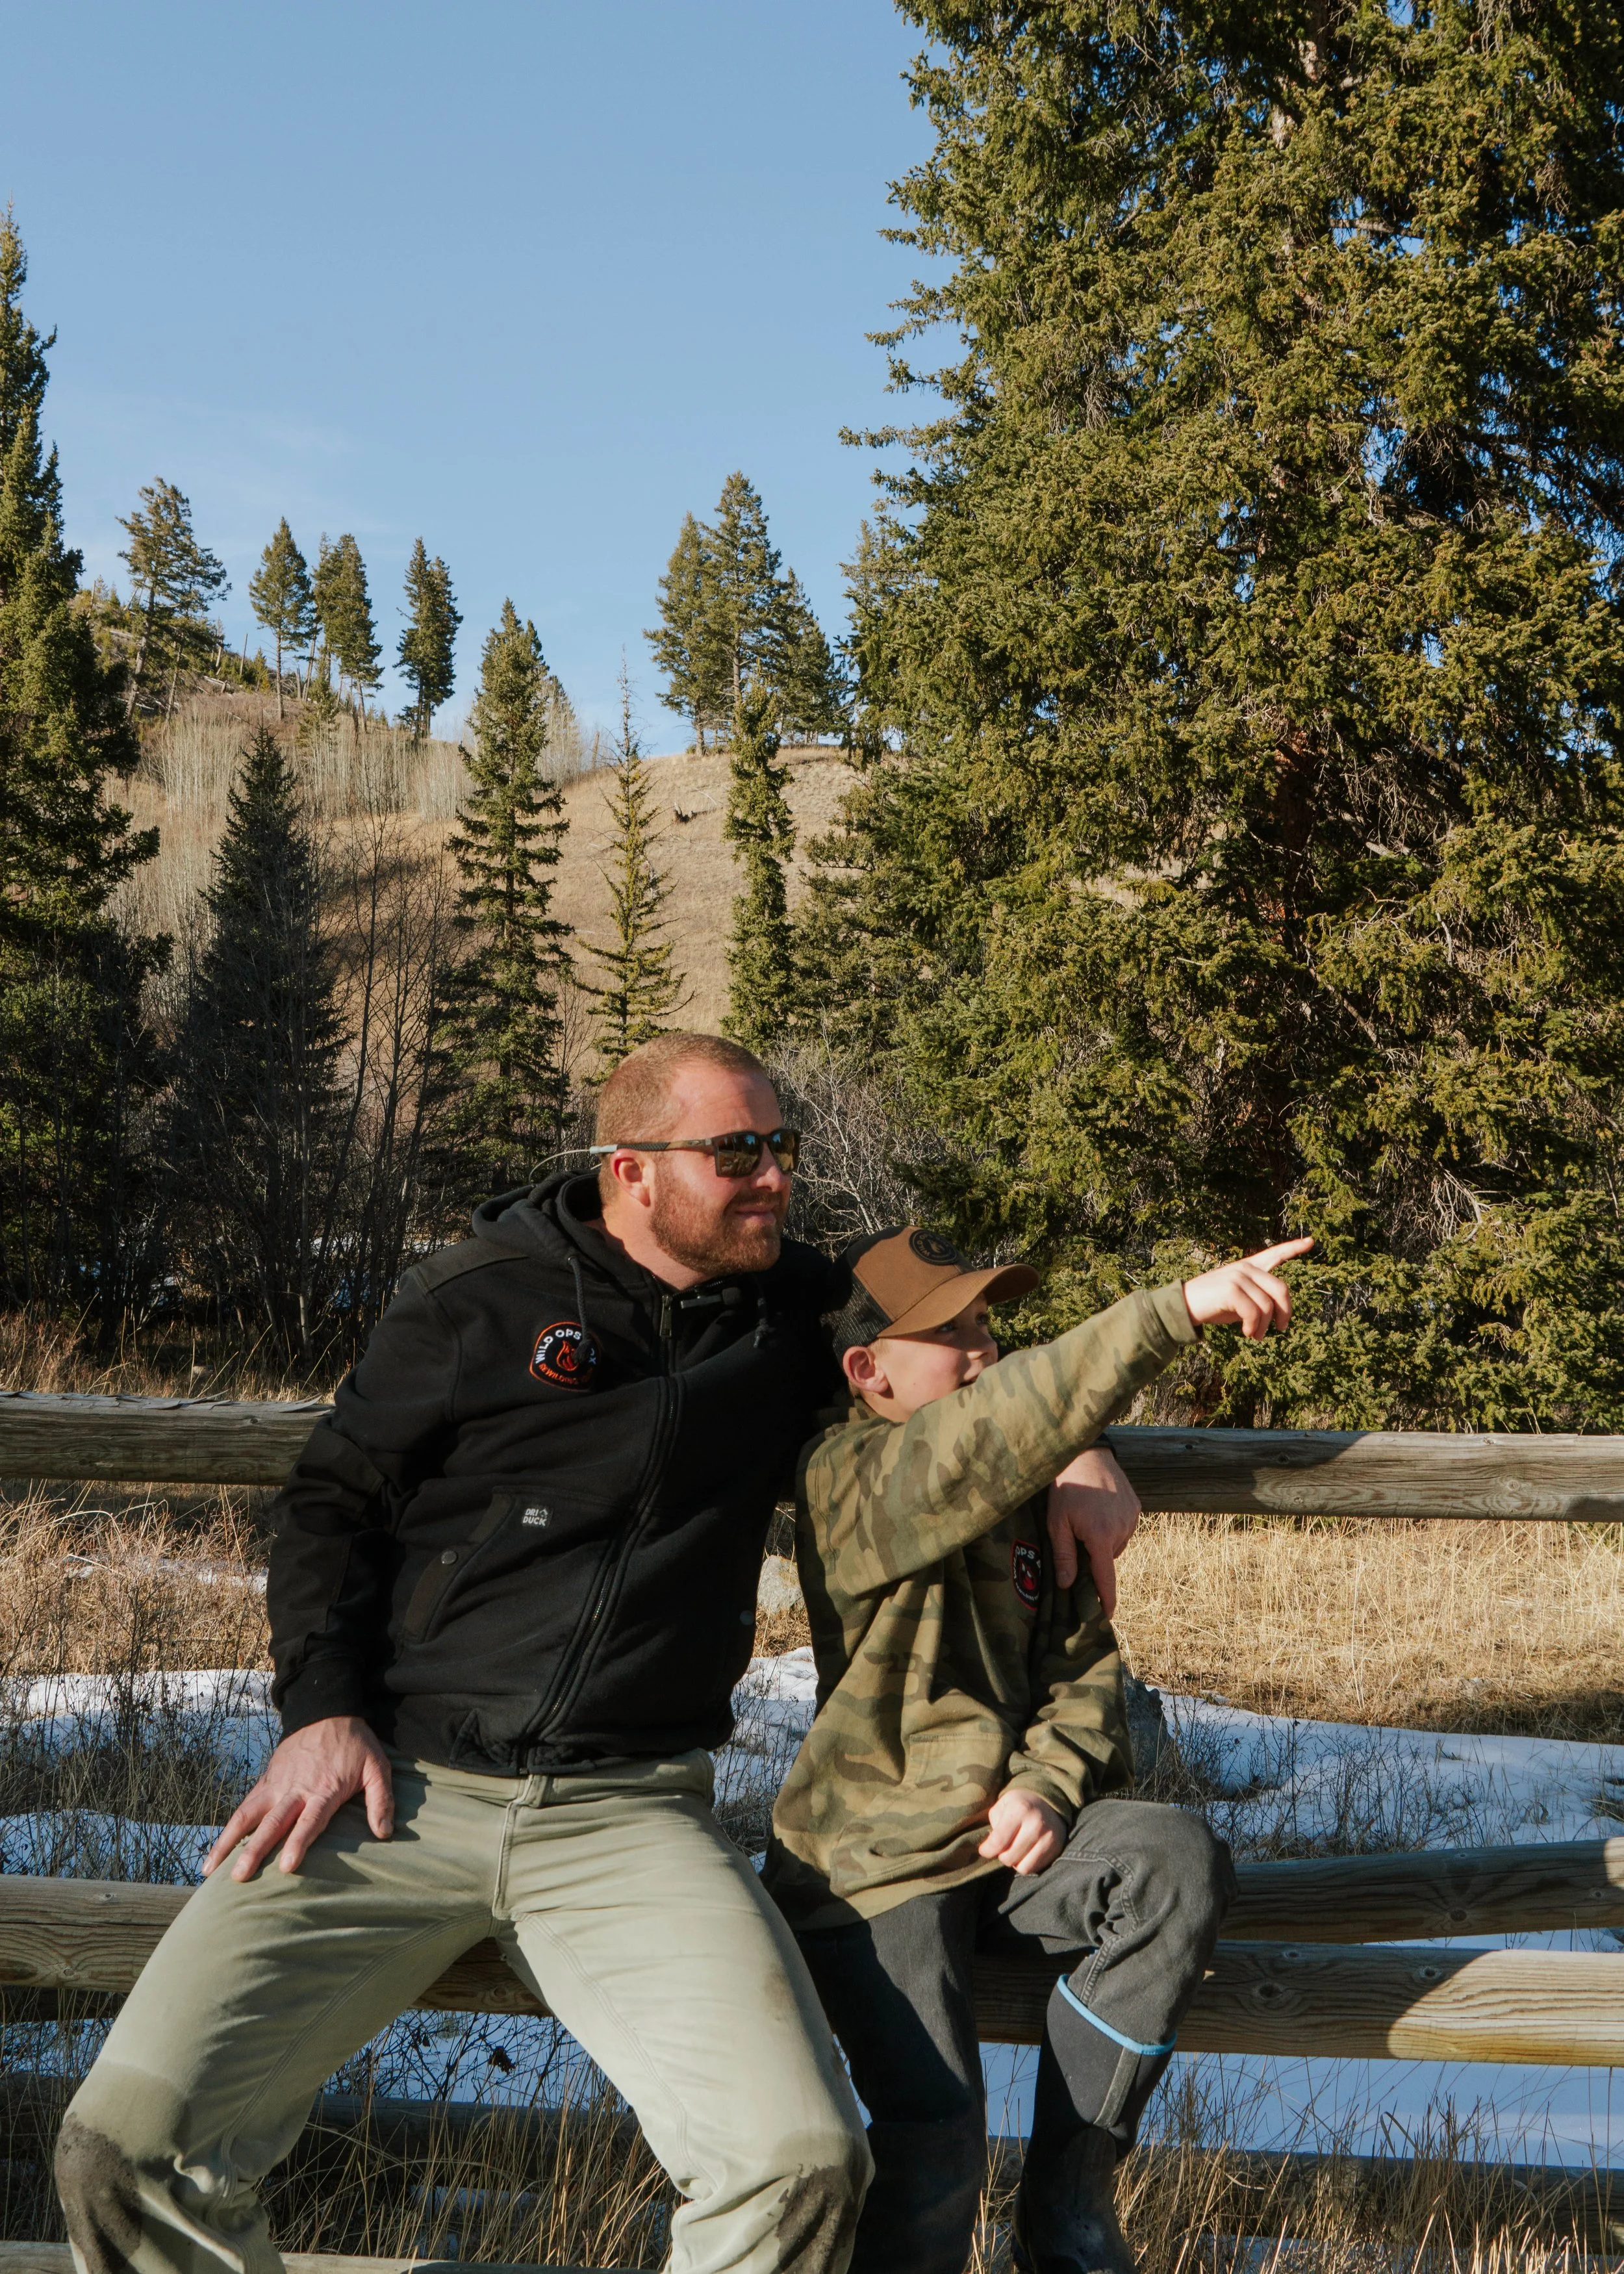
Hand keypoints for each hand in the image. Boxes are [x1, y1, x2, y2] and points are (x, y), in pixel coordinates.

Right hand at [203, 1715, 393, 1881]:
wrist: (327, 1709)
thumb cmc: (355, 1743)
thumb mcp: (377, 1766)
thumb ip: (381, 1800)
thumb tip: (384, 1833)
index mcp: (324, 1790)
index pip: (310, 1821)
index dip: (298, 1843)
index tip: (287, 1867)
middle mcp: (296, 1790)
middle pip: (273, 1823)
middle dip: (255, 1851)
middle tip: (240, 1877)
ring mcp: (277, 1785)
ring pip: (248, 1815)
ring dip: (229, 1842)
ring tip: (211, 1869)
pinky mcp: (266, 1780)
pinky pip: (244, 1806)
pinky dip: (228, 1828)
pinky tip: (216, 1850)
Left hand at [978, 1789, 1065, 1876]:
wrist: (1050, 1804)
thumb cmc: (1020, 1805)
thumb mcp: (1003, 1805)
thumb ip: (994, 1824)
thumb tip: (990, 1848)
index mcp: (1019, 1809)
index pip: (998, 1841)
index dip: (987, 1850)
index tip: (984, 1850)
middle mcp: (1036, 1823)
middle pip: (1008, 1857)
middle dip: (1001, 1854)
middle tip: (1004, 1846)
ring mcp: (1048, 1837)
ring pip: (1021, 1867)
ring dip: (1014, 1861)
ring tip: (1015, 1849)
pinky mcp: (1056, 1849)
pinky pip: (1033, 1869)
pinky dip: (1026, 1864)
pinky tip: (1026, 1852)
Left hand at [1046, 1444, 1139, 1613]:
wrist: (1086, 1453)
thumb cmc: (1067, 1487)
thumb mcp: (1056, 1522)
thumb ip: (1064, 1555)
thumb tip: (1068, 1585)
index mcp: (1100, 1535)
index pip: (1106, 1577)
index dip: (1107, 1599)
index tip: (1109, 1617)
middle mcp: (1122, 1529)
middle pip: (1108, 1558)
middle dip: (1094, 1554)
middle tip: (1076, 1533)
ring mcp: (1132, 1517)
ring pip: (1116, 1543)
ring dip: (1103, 1539)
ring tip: (1088, 1516)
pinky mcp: (1136, 1506)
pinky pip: (1124, 1527)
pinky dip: (1112, 1525)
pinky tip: (1100, 1508)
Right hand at [1183, 1237, 1313, 1338]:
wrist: (1183, 1306)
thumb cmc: (1212, 1305)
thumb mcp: (1239, 1299)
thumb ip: (1258, 1299)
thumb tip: (1278, 1316)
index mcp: (1248, 1268)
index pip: (1274, 1254)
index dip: (1293, 1248)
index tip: (1311, 1242)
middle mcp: (1245, 1268)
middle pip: (1281, 1290)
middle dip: (1285, 1313)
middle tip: (1280, 1329)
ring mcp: (1238, 1277)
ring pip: (1267, 1306)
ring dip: (1264, 1327)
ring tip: (1255, 1335)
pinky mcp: (1231, 1290)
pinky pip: (1254, 1312)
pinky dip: (1254, 1327)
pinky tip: (1247, 1333)